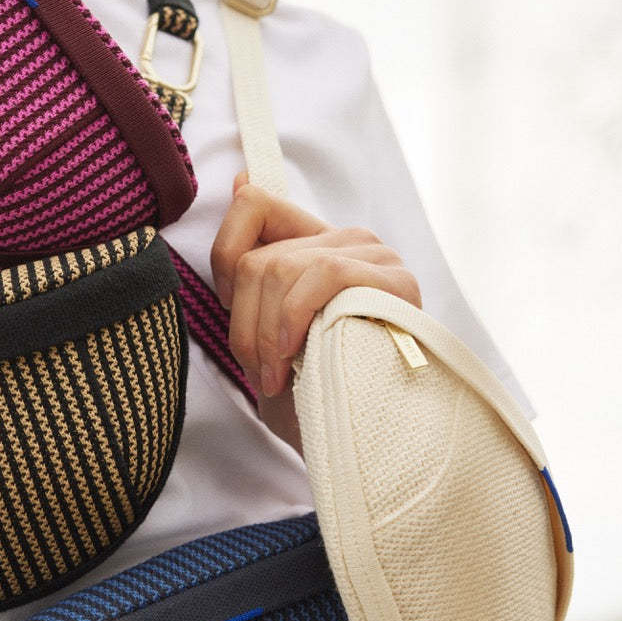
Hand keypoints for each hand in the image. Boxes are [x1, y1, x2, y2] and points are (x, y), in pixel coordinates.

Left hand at [210, 169, 422, 397]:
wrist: (361, 441)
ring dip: (266, 335)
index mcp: (314, 243)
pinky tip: (294, 359)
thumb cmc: (311, 389)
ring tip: (275, 378)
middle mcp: (347, 240)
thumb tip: (241, 179)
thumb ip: (250, 265)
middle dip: (245, 325)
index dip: (226, 255)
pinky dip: (295, 319)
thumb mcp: (265, 329)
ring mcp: (376, 257)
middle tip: (259, 371)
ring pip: (281, 268)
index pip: (253, 204)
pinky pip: (323, 274)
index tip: (233, 308)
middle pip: (258, 258)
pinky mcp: (396, 281)